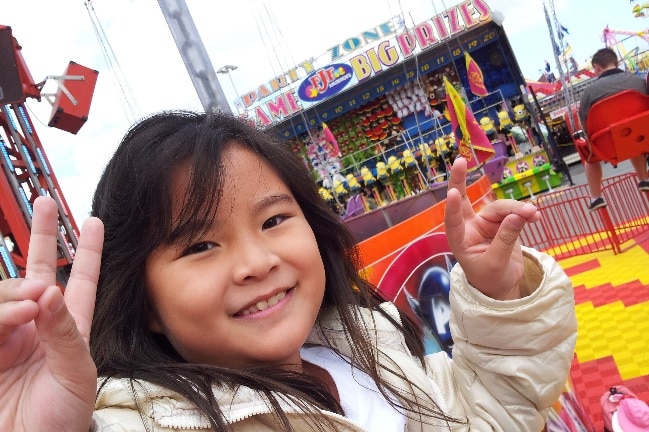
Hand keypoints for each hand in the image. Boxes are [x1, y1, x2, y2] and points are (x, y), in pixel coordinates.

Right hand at [0, 196, 102, 430]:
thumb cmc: (63, 419)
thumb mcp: (75, 373)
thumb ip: (64, 332)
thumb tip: (49, 290)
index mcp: (70, 329)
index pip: (80, 280)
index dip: (87, 250)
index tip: (94, 221)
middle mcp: (39, 326)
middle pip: (37, 272)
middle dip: (43, 235)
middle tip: (46, 204)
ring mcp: (9, 336)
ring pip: (7, 293)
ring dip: (15, 292)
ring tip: (30, 305)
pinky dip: (0, 313)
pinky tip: (14, 316)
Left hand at [444, 157, 540, 299]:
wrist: (501, 286)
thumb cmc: (490, 278)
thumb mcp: (497, 263)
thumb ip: (505, 239)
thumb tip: (516, 216)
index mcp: (459, 240)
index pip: (452, 220)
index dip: (453, 207)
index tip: (453, 192)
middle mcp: (469, 226)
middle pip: (465, 199)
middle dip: (461, 179)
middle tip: (461, 160)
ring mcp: (485, 222)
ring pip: (499, 207)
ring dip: (515, 208)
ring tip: (532, 214)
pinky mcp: (501, 222)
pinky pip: (513, 213)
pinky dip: (524, 213)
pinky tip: (535, 215)